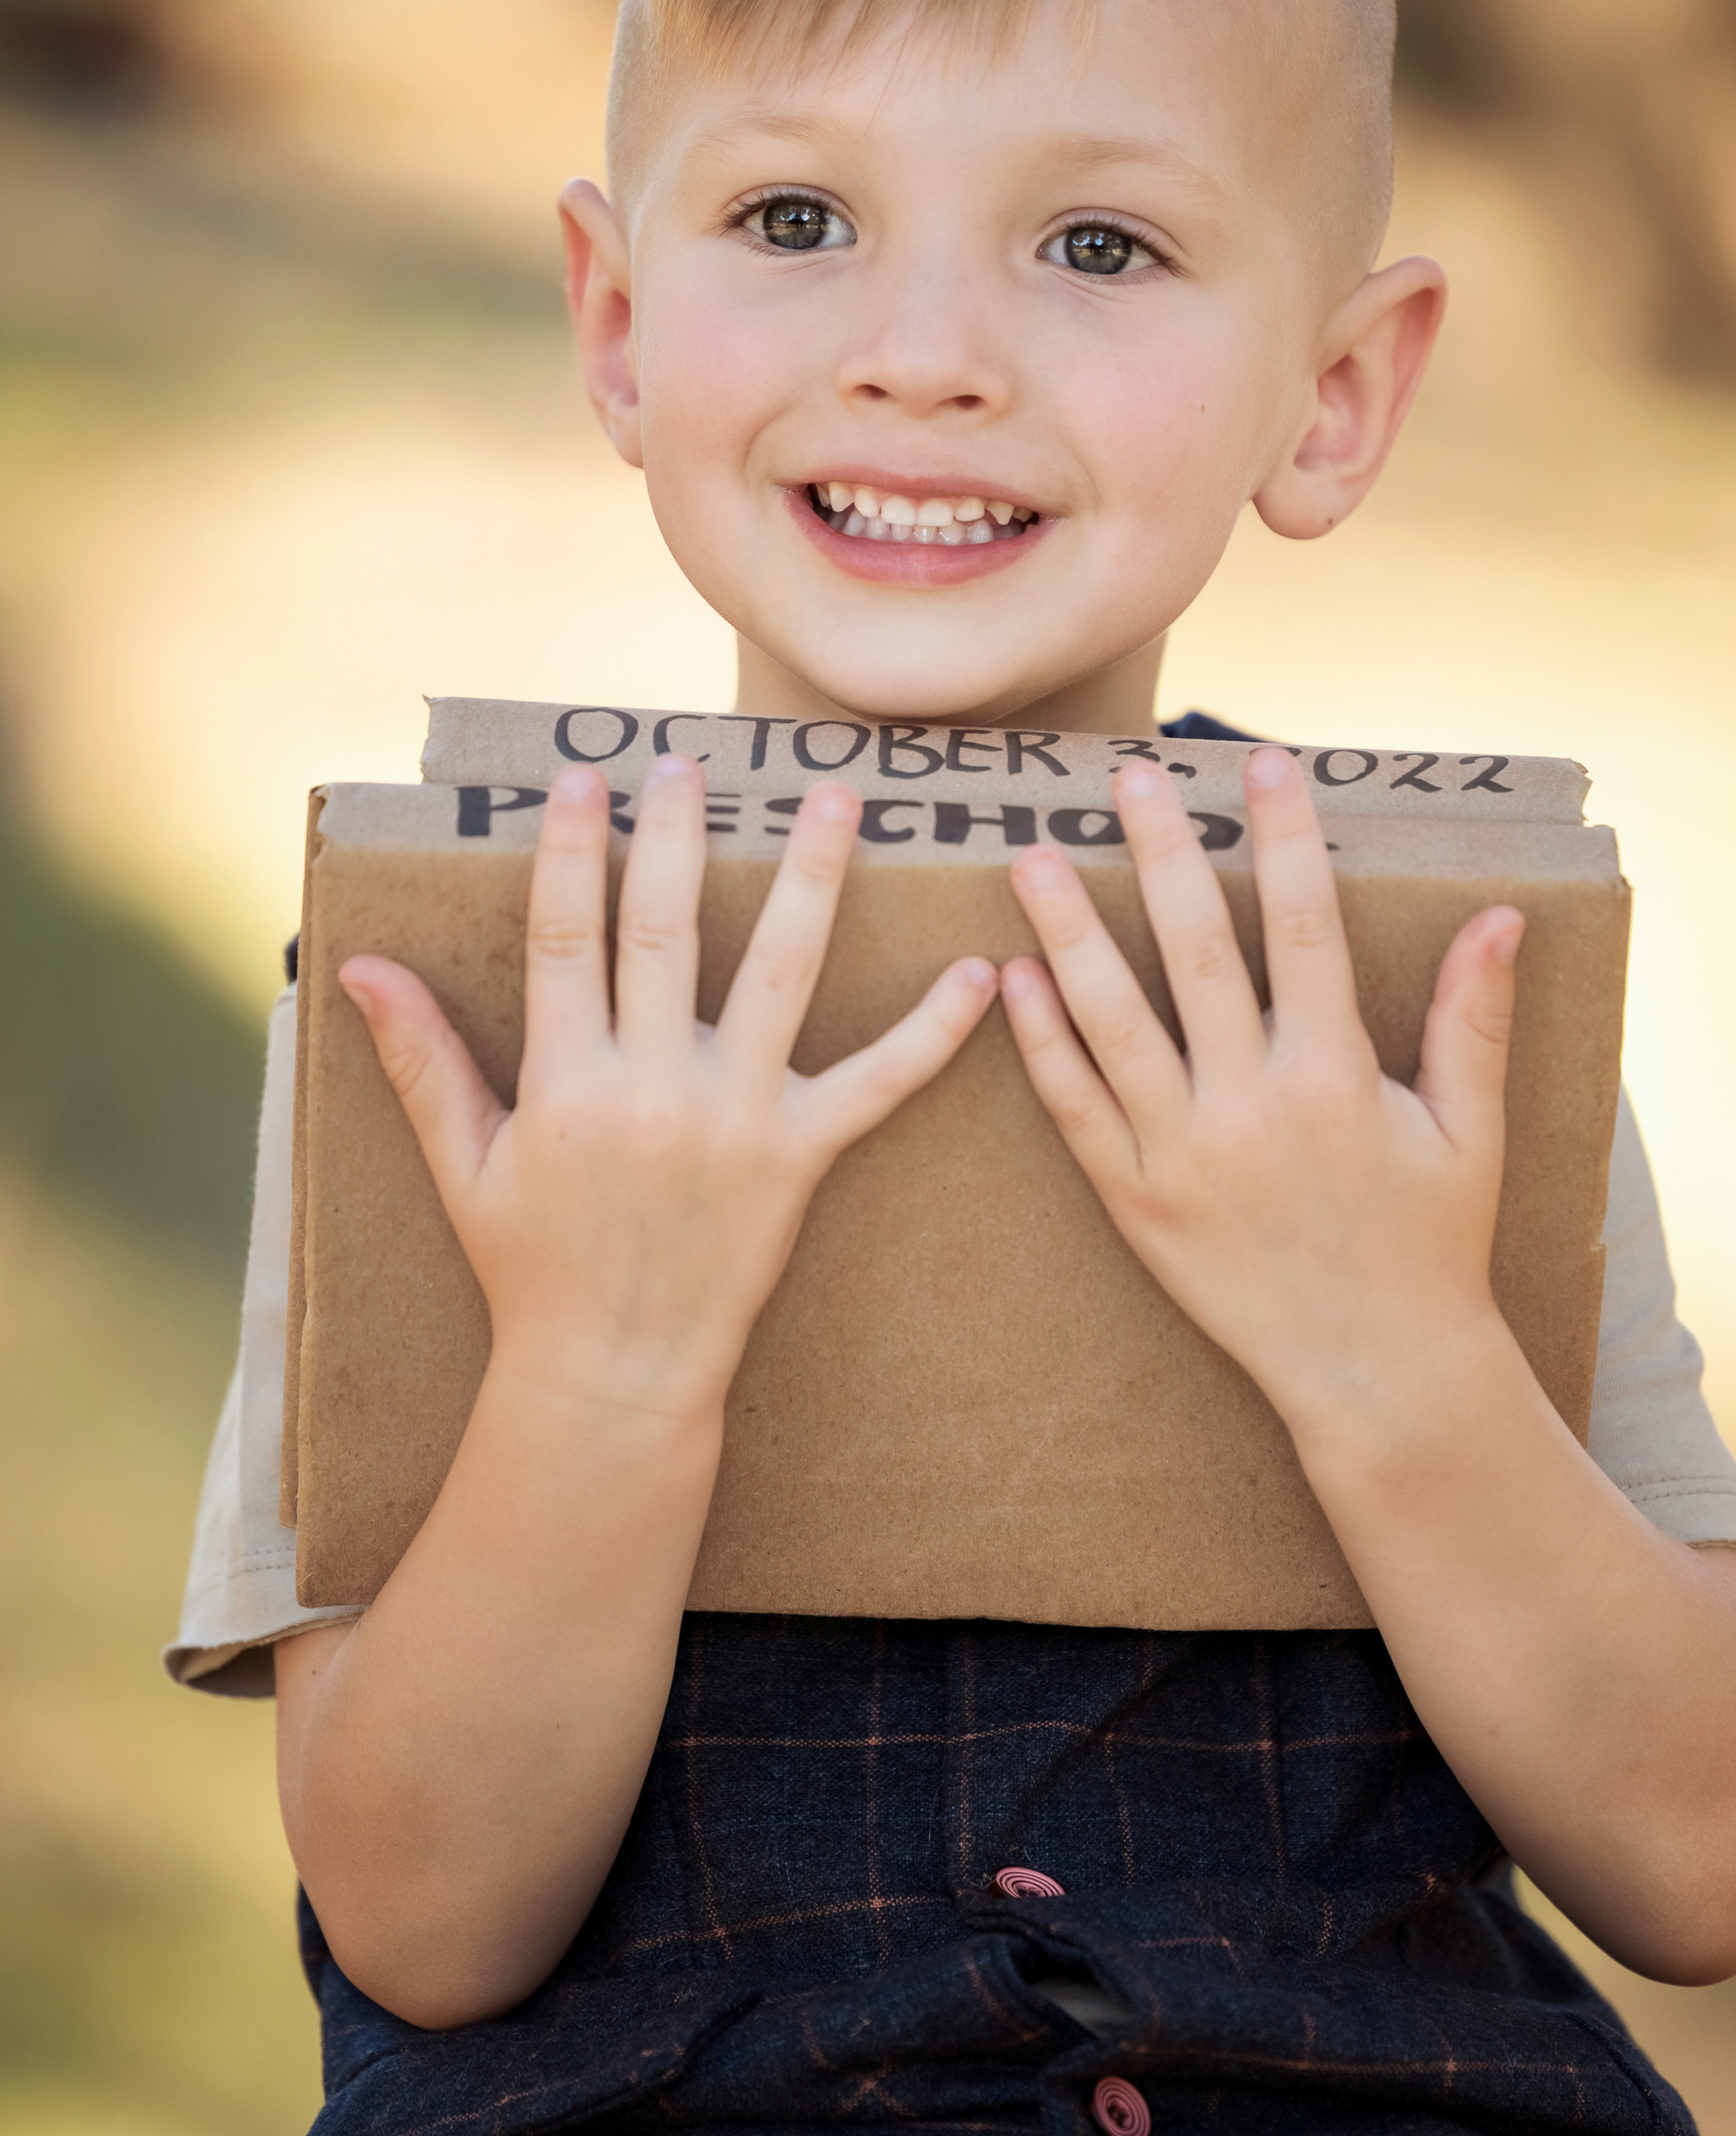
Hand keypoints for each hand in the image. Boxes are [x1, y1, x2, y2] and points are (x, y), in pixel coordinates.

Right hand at [339, 759, 996, 1427]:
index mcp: (568, 1083)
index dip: (574, 853)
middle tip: (690, 762)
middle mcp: (653, 1089)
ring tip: (834, 804)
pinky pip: (879, 1086)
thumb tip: (355, 966)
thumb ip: (421, 1060)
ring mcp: (735, 1120)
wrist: (613, 1373)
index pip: (565, 937)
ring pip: (779, 977)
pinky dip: (932, 1033)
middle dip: (677, 837)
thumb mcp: (464, 1165)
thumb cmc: (532, 1268)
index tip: (584, 779)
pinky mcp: (800, 1159)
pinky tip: (978, 974)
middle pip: (664, 933)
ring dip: (809, 883)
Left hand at [1000, 747, 1522, 1447]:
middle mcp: (1252, 1109)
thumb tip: (1501, 913)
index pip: (1303, 929)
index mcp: (1336, 1078)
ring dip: (1068, 934)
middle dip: (1160, 855)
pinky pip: (1076, 1110)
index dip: (1282, 839)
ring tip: (1032, 858)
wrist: (1376, 1374)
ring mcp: (1182, 1158)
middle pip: (1194, 955)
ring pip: (1113, 1024)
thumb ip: (1474, 1021)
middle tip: (1125, 777)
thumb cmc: (1432, 1248)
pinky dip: (1040, 1043)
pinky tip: (1011, 978)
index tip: (1262, 763)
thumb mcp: (1471, 1134)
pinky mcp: (1135, 1204)